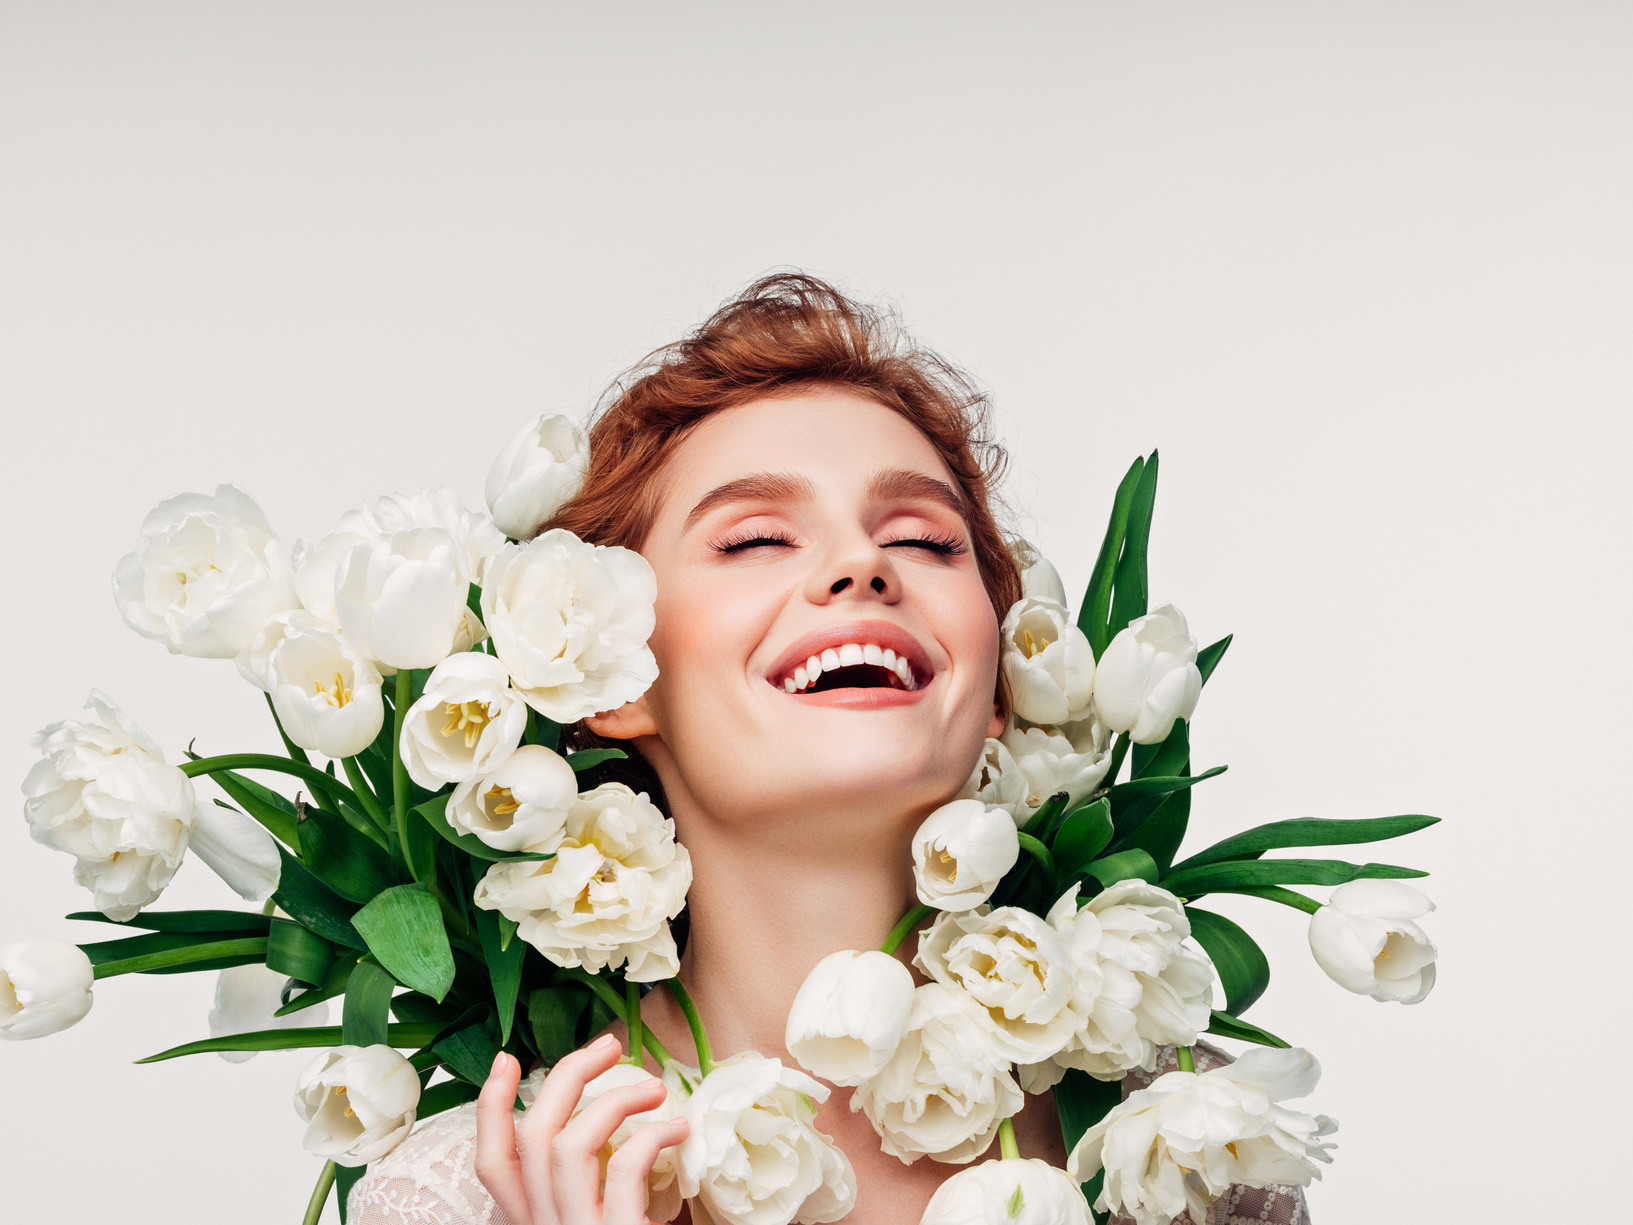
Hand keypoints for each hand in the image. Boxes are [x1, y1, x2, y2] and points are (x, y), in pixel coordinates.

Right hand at [474, 1034, 688, 1224]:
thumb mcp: (591, 1222)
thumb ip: (586, 1189)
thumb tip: (611, 1126)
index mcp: (531, 1224)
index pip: (490, 1161)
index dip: (489, 1105)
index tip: (506, 1057)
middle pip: (530, 1135)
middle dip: (567, 1075)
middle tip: (609, 1045)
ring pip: (566, 1145)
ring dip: (612, 1100)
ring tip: (653, 1088)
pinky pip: (622, 1171)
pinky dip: (651, 1136)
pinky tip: (677, 1129)